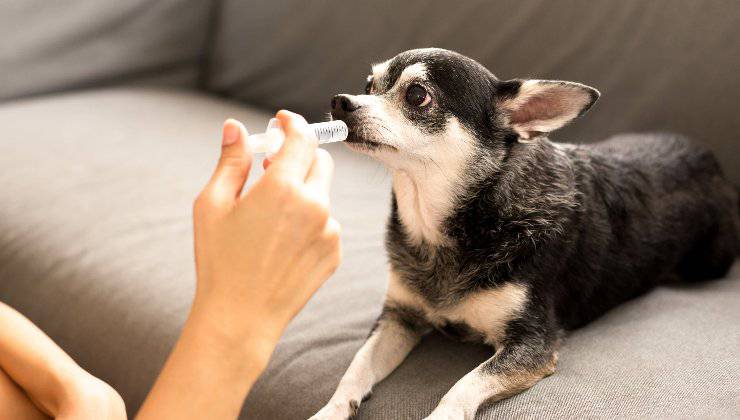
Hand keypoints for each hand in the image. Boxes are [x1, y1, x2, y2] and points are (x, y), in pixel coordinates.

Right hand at [138, 111, 339, 419]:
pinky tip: (281, 244)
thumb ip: (231, 161)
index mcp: (283, 187)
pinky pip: (326, 223)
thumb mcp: (212, 205)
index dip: (293, 122)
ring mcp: (329, 230)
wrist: (240, 318)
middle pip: (319, 161)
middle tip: (272, 167)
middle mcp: (315, 204)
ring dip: (302, 192)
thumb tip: (235, 127)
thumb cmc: (219, 260)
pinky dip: (310, 221)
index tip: (283, 120)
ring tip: (270, 219)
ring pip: (322, 194)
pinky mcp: (334, 252)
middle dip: (300, 156)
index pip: (302, 137)